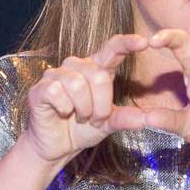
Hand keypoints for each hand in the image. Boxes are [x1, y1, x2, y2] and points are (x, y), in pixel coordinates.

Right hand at [20, 34, 150, 167]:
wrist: (56, 147)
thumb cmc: (82, 129)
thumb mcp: (109, 124)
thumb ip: (126, 118)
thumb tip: (149, 119)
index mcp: (95, 69)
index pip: (112, 48)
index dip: (127, 43)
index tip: (145, 42)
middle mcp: (75, 66)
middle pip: (98, 76)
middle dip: (101, 105)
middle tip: (95, 120)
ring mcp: (56, 75)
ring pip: (78, 84)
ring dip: (83, 109)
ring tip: (80, 118)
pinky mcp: (40, 88)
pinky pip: (56, 92)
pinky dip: (64, 108)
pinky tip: (62, 113)